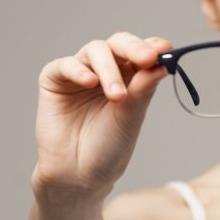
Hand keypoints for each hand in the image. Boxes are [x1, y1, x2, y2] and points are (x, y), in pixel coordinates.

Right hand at [32, 32, 172, 200]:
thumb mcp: (132, 116)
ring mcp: (80, 73)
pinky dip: (78, 70)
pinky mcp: (54, 80)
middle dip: (134, 48)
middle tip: (147, 59)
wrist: (79, 176)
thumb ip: (144, 88)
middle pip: (120, 44)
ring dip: (109, 69)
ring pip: (96, 50)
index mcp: (131, 77)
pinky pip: (65, 65)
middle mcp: (107, 70)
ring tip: (118, 96)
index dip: (153, 46)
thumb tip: (164, 63)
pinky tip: (89, 83)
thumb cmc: (109, 148)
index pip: (143, 51)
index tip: (165, 49)